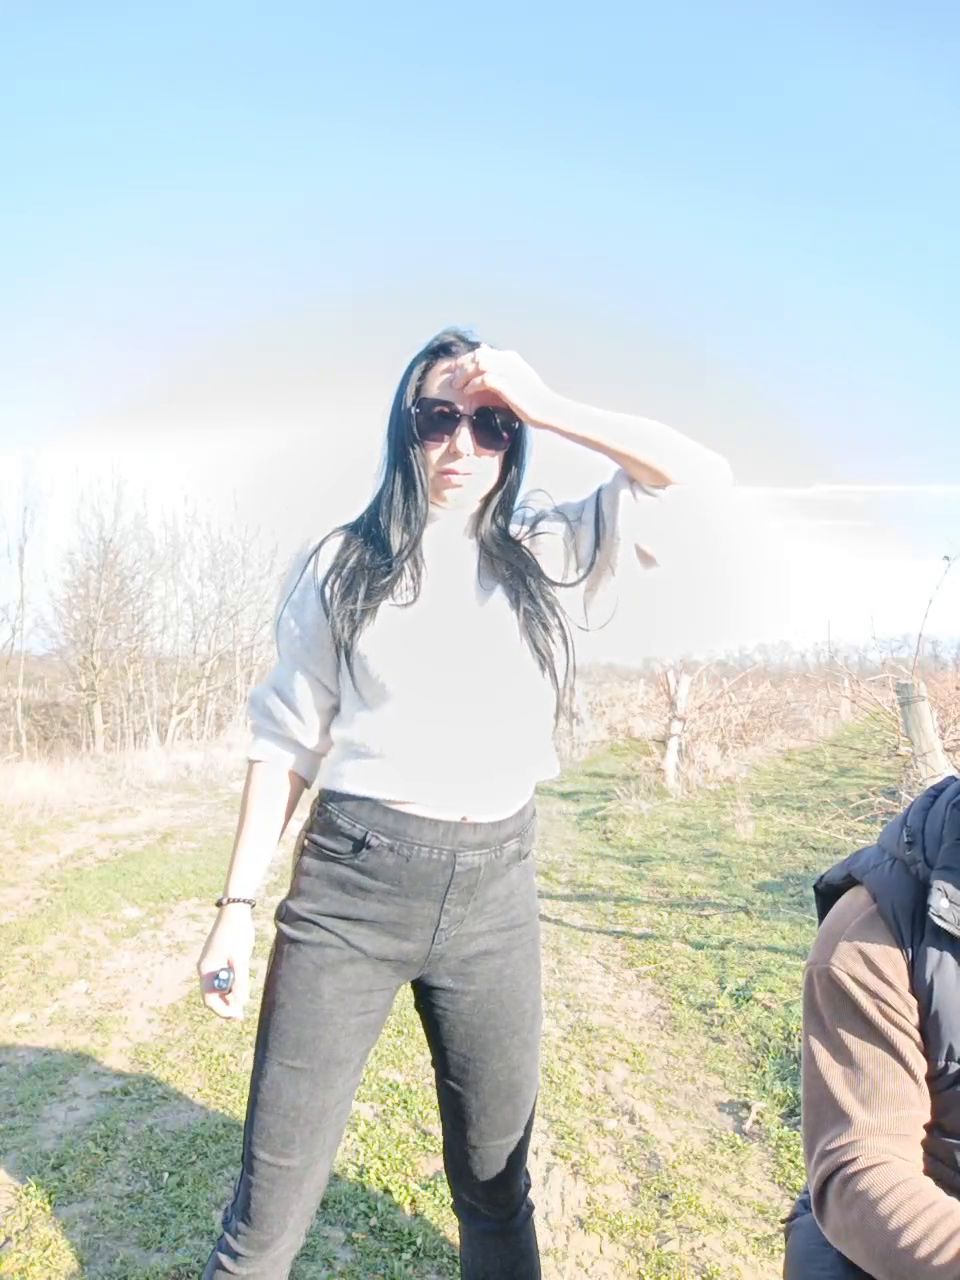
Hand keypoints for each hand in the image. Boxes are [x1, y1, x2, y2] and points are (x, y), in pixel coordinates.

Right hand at [197, 905, 254, 1019]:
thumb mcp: (240, 959)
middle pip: (213, 995)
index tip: (235, 1016)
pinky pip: (224, 979)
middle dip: (226, 1006)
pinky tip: (242, 989)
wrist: (235, 912)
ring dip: (230, 997)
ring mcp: (213, 964)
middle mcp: (207, 969)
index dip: (222, 1010)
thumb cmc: (237, 934)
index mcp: (207, 970)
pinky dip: (232, 986)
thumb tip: (241, 1002)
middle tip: (241, 1015)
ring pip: (219, 988)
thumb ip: (240, 981)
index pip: (210, 999)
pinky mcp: (220, 959)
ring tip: (243, 1003)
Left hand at [447, 345, 558, 427]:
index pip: (481, 352)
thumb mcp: (516, 377)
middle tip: (451, 379)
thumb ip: (500, 365)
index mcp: (510, 357)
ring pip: (479, 364)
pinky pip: (484, 379)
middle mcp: (509, 360)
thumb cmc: (531, 397)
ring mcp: (509, 371)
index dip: (464, 361)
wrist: (548, 409)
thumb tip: (483, 349)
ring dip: (465, 374)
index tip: (454, 372)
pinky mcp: (508, 385)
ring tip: (457, 385)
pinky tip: (468, 392)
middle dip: (461, 366)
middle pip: (477, 355)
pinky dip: (473, 384)